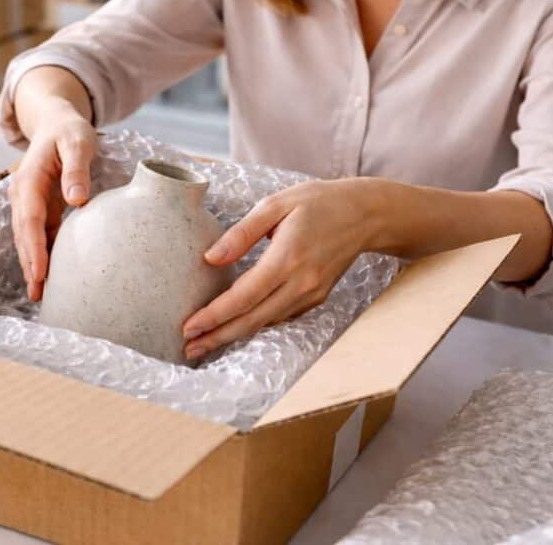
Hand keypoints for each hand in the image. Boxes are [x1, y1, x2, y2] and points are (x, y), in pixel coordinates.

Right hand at [8, 103, 97, 300]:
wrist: (56, 122)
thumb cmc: (69, 131)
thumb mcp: (78, 142)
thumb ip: (77, 169)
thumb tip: (77, 200)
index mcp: (29, 179)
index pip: (30, 219)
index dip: (33, 247)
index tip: (39, 272)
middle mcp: (23, 194)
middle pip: (24, 234)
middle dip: (29, 264)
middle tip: (38, 293)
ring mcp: (29, 202)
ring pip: (27, 238)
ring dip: (32, 264)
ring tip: (39, 294)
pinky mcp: (39, 208)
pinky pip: (38, 234)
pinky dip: (41, 255)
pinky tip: (47, 275)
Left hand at [180, 178, 385, 359]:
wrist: (365, 214)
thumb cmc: (317, 202)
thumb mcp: (275, 205)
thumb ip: (241, 233)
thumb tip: (211, 258)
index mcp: (287, 258)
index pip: (243, 297)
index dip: (214, 316)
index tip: (188, 328)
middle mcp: (301, 283)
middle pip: (252, 320)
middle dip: (217, 337)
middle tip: (188, 349)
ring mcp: (311, 294)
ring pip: (266, 323)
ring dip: (233, 335)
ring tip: (204, 343)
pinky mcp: (316, 298)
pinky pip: (280, 317)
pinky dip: (255, 325)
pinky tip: (235, 327)